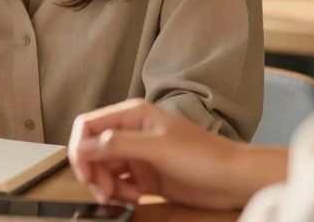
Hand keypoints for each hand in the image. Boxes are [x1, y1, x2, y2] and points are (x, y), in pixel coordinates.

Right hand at [68, 99, 263, 210]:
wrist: (233, 179)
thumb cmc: (204, 156)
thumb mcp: (158, 147)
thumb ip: (118, 144)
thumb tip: (84, 146)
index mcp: (133, 115)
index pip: (88, 125)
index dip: (80, 148)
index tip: (85, 173)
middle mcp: (131, 133)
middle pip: (92, 150)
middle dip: (94, 173)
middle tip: (104, 192)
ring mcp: (138, 155)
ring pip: (103, 170)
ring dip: (107, 186)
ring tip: (125, 197)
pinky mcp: (145, 176)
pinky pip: (118, 184)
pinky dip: (120, 194)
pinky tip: (135, 197)